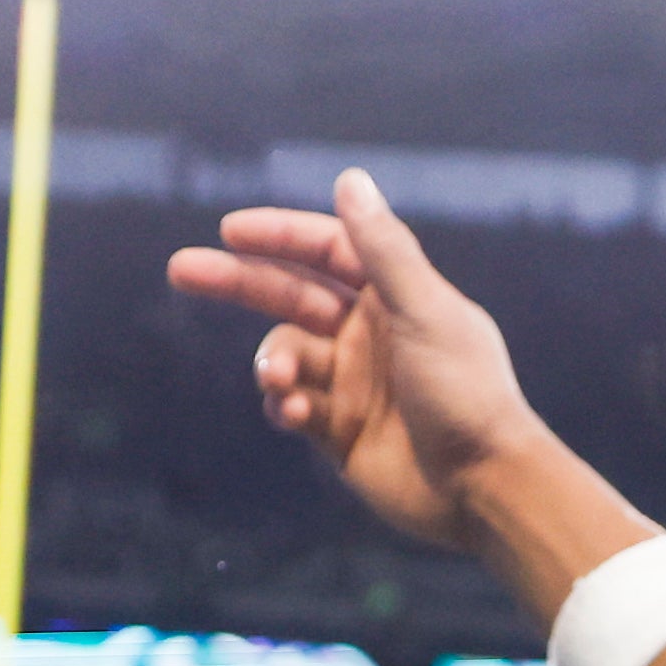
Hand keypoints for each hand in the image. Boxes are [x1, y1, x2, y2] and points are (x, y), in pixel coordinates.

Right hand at [165, 173, 551, 555]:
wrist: (483, 486)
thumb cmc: (466, 393)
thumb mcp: (424, 311)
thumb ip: (383, 249)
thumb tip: (350, 178)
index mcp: (395, 298)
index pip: (327, 251)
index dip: (280, 236)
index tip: (231, 230)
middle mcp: (370, 335)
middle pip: (290, 295)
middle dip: (238, 281)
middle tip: (182, 269)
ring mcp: (353, 383)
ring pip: (285, 355)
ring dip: (273, 361)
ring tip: (281, 380)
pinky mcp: (340, 432)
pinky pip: (292, 406)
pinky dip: (285, 405)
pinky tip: (296, 412)